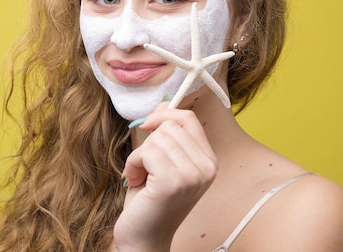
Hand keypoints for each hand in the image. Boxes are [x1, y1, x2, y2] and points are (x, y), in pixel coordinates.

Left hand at [113, 103, 217, 251]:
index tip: (148, 126)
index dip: (164, 115)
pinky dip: (133, 164)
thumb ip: (167, 134)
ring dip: (139, 156)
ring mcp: (192, 175)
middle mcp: (206, 168)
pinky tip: (137, 182)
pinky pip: (146, 152)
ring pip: (156, 138)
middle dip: (149, 143)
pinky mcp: (172, 182)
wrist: (144, 237)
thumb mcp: (163, 161)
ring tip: (143, 178)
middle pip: (169, 126)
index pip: (188, 119)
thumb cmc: (151, 200)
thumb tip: (163, 103)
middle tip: (147, 169)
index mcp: (209, 161)